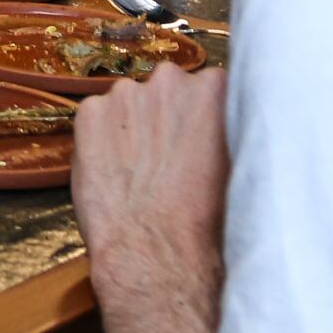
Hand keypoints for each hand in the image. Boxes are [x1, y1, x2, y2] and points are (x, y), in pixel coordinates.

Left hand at [71, 64, 229, 332]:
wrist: (158, 252)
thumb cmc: (209, 219)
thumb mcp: (243, 164)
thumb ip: (235, 127)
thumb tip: (238, 117)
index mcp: (215, 87)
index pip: (209, 85)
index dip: (203, 115)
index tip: (200, 138)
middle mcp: (169, 79)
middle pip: (168, 89)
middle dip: (168, 116)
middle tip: (171, 157)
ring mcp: (125, 93)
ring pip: (131, 103)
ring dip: (135, 126)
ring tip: (143, 170)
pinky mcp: (89, 113)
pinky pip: (98, 118)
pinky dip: (103, 138)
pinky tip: (116, 171)